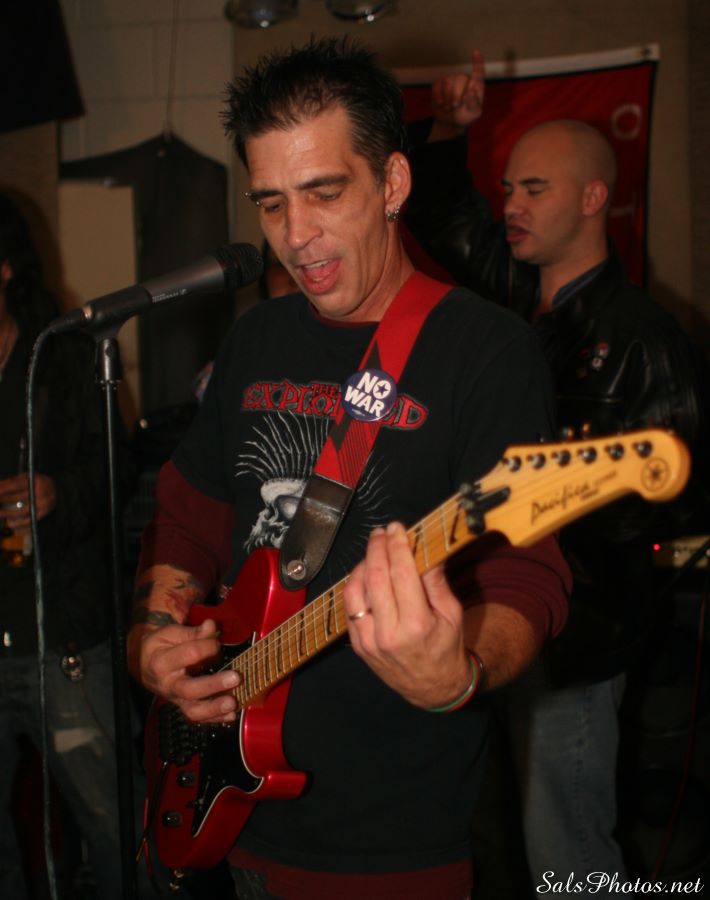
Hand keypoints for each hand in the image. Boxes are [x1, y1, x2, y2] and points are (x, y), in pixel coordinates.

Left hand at [0, 473, 55, 527]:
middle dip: (4, 499)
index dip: (4, 489)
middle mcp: (41, 492)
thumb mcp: (27, 478)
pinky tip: (10, 523)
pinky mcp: (44, 513)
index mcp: (36, 481)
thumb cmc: (38, 483)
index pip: (17, 485)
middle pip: (18, 497)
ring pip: (23, 510)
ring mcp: (43, 504)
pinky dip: (19, 523)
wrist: (57, 490)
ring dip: (8, 513)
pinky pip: (30, 519)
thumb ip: (12, 481)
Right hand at [128, 618, 240, 723]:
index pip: (189, 655)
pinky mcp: (183, 706)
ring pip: (193, 711)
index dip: (208, 646)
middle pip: (190, 689)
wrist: (143, 664)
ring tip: (232, 703)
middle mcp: (168, 684)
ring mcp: (175, 699)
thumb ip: (193, 632)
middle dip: (214, 685)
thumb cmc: (159, 647)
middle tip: (235, 677)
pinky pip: (198, 717)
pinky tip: (230, 715)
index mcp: (162, 662)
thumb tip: (212, 626)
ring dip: (215, 709)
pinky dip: (215, 718)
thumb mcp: (170, 634)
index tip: (217, 642)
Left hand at [343, 522, 470, 708]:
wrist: (433, 688)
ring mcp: (369, 641)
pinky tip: (366, 573)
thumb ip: (435, 580)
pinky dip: (355, 584)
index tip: (397, 528)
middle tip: (383, 532)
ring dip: (362, 564)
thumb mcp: (451, 613)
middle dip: (378, 548)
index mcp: (417, 625)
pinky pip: (350, 606)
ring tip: (374, 550)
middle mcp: (389, 634)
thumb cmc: (446, 646)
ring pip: (355, 590)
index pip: (401, 574)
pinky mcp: (358, 645)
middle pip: (375, 577)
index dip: (397, 546)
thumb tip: (425, 547)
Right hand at [429, 49, 485, 140]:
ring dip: (447, 98)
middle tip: (455, 106)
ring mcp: (451, 80)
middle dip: (456, 94)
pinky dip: (438, 97)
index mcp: (476, 85)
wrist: (450, 122)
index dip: (477, 62)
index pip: (478, 72)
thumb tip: (470, 92)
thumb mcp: (473, 114)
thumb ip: (473, 104)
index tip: (476, 51)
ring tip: (449, 108)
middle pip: (459, 79)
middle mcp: (464, 79)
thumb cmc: (466, 116)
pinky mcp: (439, 85)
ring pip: (447, 82)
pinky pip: (437, 86)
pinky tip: (440, 104)